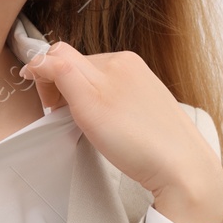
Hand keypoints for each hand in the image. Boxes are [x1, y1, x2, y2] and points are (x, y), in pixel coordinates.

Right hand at [19, 43, 222, 222]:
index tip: (44, 104)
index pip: (61, 54)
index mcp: (116, 59)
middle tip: (65, 119)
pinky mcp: (150, 99)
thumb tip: (39, 59)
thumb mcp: (89, 106)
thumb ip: (62, 74)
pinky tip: (109, 126)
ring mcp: (141, 81)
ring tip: (89, 125)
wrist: (182, 168)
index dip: (44, 77)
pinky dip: (101, 105)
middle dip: (63, 89)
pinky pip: (113, 92)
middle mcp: (129, 64)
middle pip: (77, 66)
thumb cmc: (138, 143)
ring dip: (81, 97)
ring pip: (94, 80)